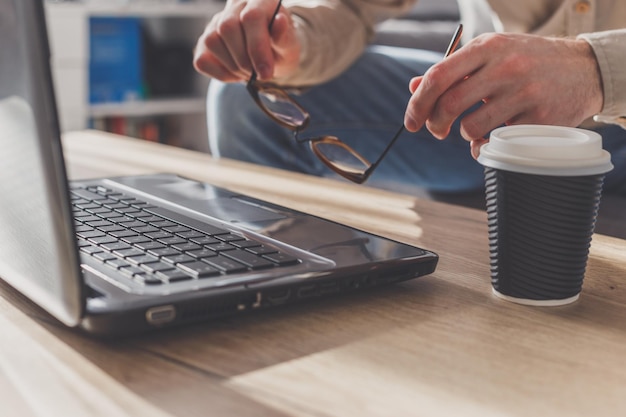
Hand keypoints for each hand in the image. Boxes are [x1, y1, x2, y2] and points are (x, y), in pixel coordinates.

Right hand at [193, 0, 300, 82]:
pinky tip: (236, 74)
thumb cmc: (281, 48)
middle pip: (227, 28)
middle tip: (259, 74)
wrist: (272, 54)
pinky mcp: (204, 41)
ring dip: (232, 67)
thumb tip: (280, 21)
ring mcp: (216, 22)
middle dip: (244, 60)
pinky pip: (203, 60)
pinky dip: (221, 74)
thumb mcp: (291, 45)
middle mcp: (235, 5)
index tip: (266, 72)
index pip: (251, 17)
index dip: (257, 48)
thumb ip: (285, 37)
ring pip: (211, 41)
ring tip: (250, 72)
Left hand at [403, 33, 603, 157]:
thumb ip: (452, 71)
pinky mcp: (540, 118)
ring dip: (464, 135)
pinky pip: (497, 142)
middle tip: (436, 131)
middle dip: (434, 124)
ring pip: (471, 127)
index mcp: (488, 47)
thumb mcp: (491, 55)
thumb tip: (414, 87)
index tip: (411, 121)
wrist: (583, 69)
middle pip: (450, 104)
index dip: (418, 102)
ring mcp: (525, 93)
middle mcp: (506, 67)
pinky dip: (486, 146)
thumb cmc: (526, 62)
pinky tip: (493, 137)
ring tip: (474, 129)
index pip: (438, 76)